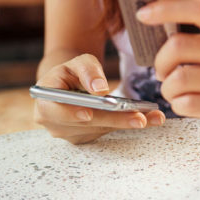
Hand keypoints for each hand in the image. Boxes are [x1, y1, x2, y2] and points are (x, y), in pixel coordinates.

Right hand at [34, 54, 164, 143]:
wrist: (68, 86)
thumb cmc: (71, 73)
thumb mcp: (77, 63)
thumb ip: (87, 70)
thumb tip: (100, 89)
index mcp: (46, 103)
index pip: (54, 111)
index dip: (70, 114)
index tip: (89, 114)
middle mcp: (56, 124)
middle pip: (87, 124)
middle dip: (114, 120)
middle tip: (139, 118)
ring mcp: (71, 134)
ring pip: (102, 129)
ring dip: (128, 123)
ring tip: (154, 117)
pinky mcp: (87, 137)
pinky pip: (109, 131)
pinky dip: (128, 124)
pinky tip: (151, 119)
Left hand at [137, 0, 199, 138]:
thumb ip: (194, 30)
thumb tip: (151, 17)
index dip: (167, 8)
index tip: (143, 14)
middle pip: (180, 45)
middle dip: (160, 60)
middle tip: (161, 70)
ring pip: (179, 79)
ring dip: (167, 87)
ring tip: (174, 89)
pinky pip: (187, 103)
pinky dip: (176, 104)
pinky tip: (184, 103)